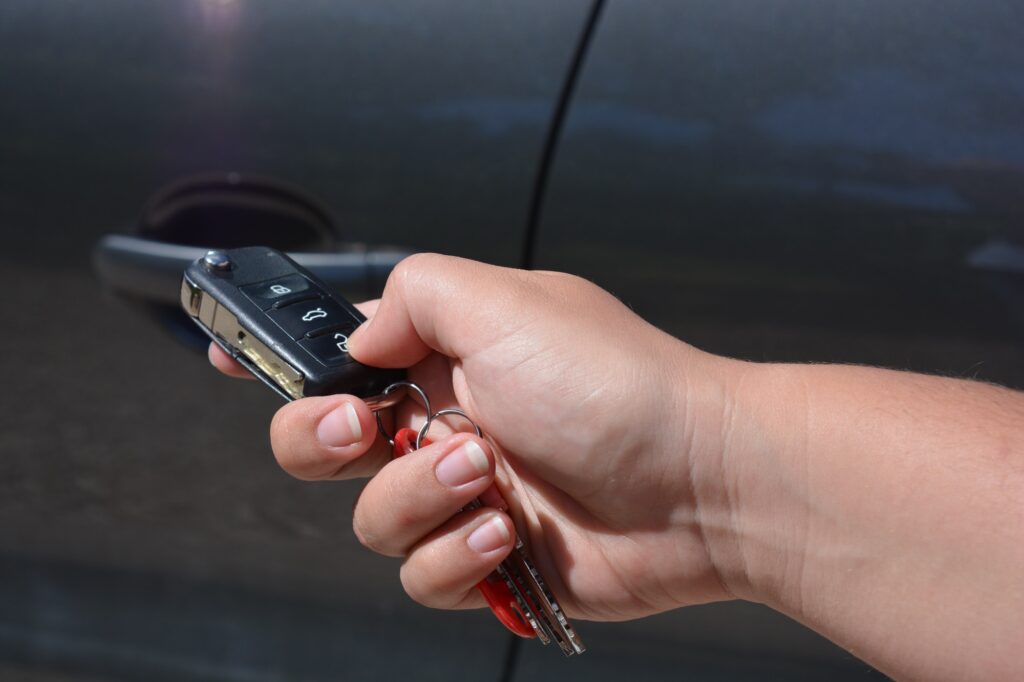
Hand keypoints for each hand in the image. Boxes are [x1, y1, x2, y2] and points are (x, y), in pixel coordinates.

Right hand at [211, 254, 739, 619]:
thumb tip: (363, 336)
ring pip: (369, 517)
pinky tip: (509, 531)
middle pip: (320, 440)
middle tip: (367, 426)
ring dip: (418, 498)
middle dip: (322, 437)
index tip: (223, 357)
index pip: (338, 349)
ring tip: (487, 475)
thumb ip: (412, 298)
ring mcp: (465, 492)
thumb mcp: (503, 303)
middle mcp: (444, 419)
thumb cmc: (615, 383)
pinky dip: (458, 555)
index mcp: (443, 352)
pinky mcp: (490, 556)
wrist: (703, 480)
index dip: (277, 357)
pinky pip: (423, 575)